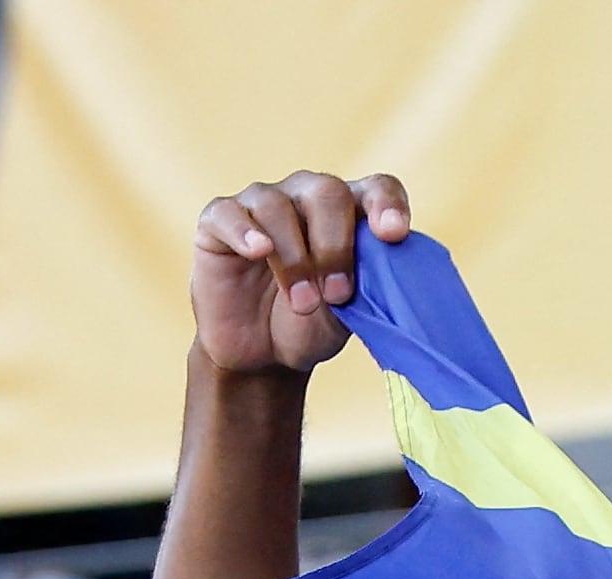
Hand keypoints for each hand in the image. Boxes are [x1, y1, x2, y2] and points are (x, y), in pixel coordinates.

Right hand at [189, 170, 413, 377]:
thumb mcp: (348, 314)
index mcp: (349, 211)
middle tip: (337, 294)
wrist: (261, 356)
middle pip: (327, 192)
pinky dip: (245, 231)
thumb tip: (387, 269)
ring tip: (302, 303)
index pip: (376, 189)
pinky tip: (259, 251)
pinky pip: (229, 213)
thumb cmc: (311, 326)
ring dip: (294, 257)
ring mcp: (261, 203)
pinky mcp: (218, 221)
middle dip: (335, 245)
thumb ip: (367, 285)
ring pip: (277, 206)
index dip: (387, 205)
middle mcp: (306, 196)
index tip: (393, 235)